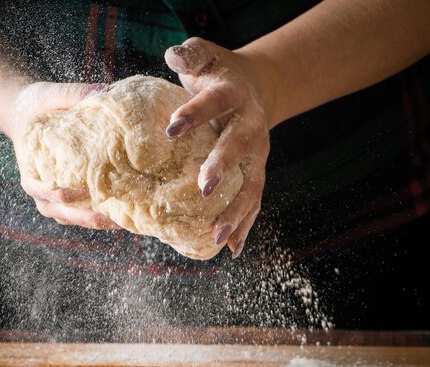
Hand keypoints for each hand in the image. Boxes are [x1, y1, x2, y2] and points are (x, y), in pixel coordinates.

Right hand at [7, 82, 120, 229]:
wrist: (27, 114)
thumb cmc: (39, 106)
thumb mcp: (51, 95)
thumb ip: (73, 94)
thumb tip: (104, 92)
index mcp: (31, 171)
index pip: (45, 190)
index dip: (63, 194)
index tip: (79, 192)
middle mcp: (39, 191)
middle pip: (62, 212)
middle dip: (86, 215)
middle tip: (111, 215)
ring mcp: (52, 199)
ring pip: (72, 219)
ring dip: (95, 221)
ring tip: (121, 219)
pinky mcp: (66, 200)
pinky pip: (79, 216)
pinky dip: (96, 218)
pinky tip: (119, 216)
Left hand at [164, 37, 270, 257]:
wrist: (254, 87)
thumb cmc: (217, 74)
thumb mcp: (205, 55)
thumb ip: (190, 54)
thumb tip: (172, 55)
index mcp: (234, 95)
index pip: (215, 103)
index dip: (195, 114)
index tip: (171, 128)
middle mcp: (251, 126)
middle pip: (239, 147)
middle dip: (223, 168)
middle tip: (203, 188)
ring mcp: (258, 154)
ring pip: (251, 184)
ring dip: (236, 210)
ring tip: (216, 236)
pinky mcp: (257, 172)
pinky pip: (254, 201)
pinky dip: (245, 225)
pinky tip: (232, 249)